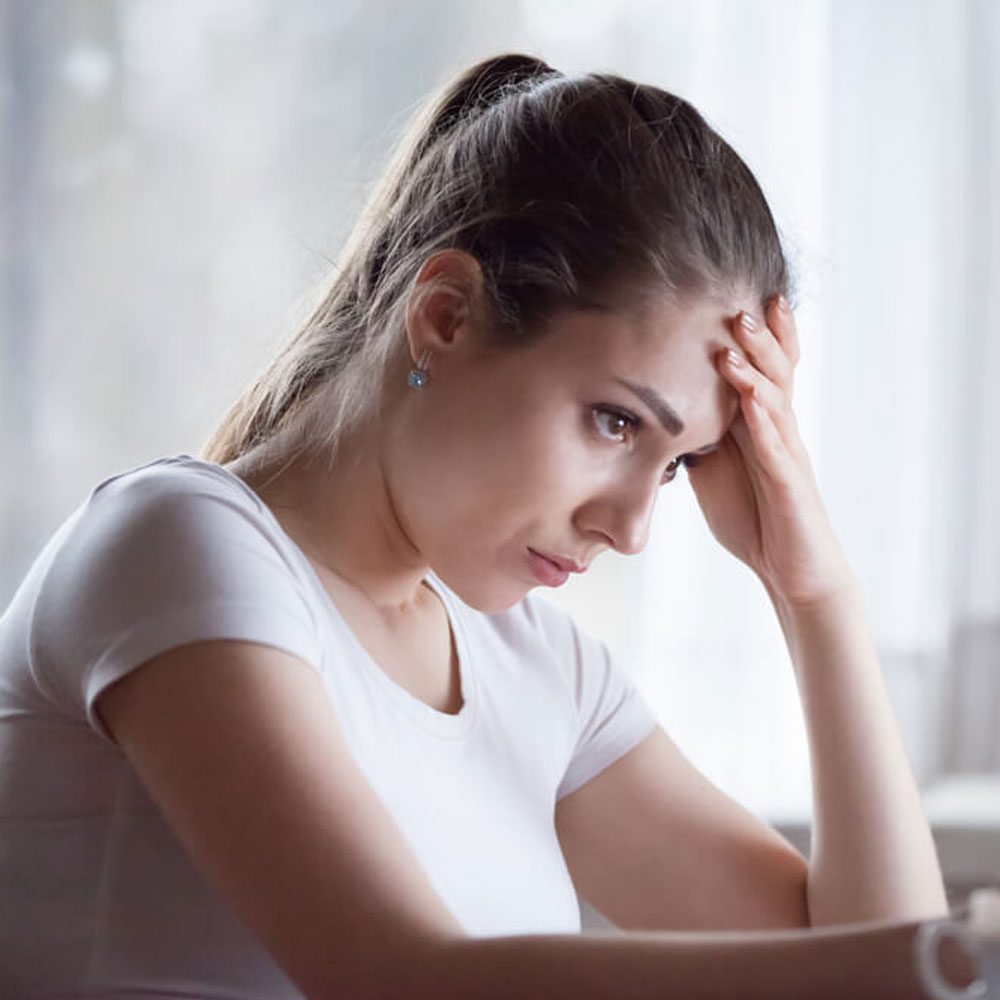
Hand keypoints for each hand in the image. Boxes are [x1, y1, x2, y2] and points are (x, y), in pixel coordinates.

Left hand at [684, 296, 851, 607]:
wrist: (790, 569)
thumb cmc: (754, 516)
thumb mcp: (714, 469)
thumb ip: (696, 437)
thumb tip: (658, 412)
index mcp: (760, 425)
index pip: (761, 370)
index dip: (755, 336)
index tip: (735, 295)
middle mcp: (779, 432)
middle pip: (775, 373)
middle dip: (760, 338)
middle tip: (741, 302)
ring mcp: (788, 456)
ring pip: (777, 403)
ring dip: (756, 371)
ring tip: (737, 342)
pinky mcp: (791, 487)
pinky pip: (778, 451)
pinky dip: (763, 424)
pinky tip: (751, 404)